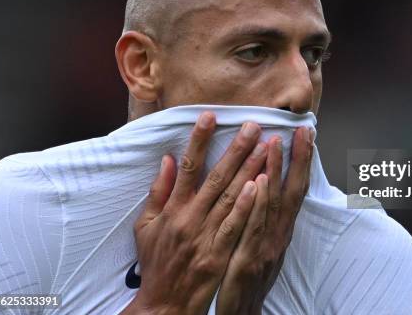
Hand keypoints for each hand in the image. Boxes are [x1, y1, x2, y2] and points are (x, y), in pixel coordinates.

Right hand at [122, 112, 268, 314]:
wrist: (163, 304)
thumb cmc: (157, 262)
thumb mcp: (145, 226)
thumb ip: (158, 191)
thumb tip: (167, 159)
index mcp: (172, 209)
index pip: (187, 167)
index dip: (199, 140)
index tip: (210, 116)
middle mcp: (189, 218)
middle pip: (216, 177)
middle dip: (236, 149)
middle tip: (253, 125)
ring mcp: (205, 236)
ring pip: (231, 196)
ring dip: (250, 169)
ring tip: (266, 146)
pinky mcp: (219, 254)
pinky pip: (235, 225)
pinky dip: (247, 204)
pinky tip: (260, 184)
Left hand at [216, 126, 314, 314]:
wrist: (241, 314)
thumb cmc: (246, 277)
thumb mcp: (259, 245)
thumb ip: (262, 217)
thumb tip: (264, 186)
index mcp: (279, 230)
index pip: (294, 189)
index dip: (301, 162)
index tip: (305, 135)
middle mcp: (278, 235)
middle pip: (293, 191)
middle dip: (299, 159)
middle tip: (303, 130)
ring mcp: (267, 247)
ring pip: (274, 204)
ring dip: (277, 172)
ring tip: (277, 142)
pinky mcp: (250, 260)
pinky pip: (255, 227)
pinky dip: (259, 203)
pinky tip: (260, 181)